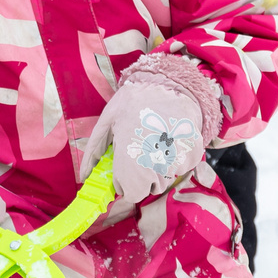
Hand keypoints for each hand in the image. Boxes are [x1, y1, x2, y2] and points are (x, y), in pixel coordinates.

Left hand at [84, 56, 219, 206]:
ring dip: (160, 167)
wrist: (170, 84)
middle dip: (143, 176)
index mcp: (132, 160)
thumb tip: (83, 177)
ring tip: (156, 141)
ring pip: (167, 178)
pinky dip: (176, 158)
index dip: (126, 184)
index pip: (132, 194)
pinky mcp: (194, 155)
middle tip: (141, 151)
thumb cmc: (135, 102)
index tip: (124, 171)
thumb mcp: (107, 122)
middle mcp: (158, 165)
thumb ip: (94, 153)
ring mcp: (179, 160)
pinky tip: (170, 138)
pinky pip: (182, 167)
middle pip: (151, 188)